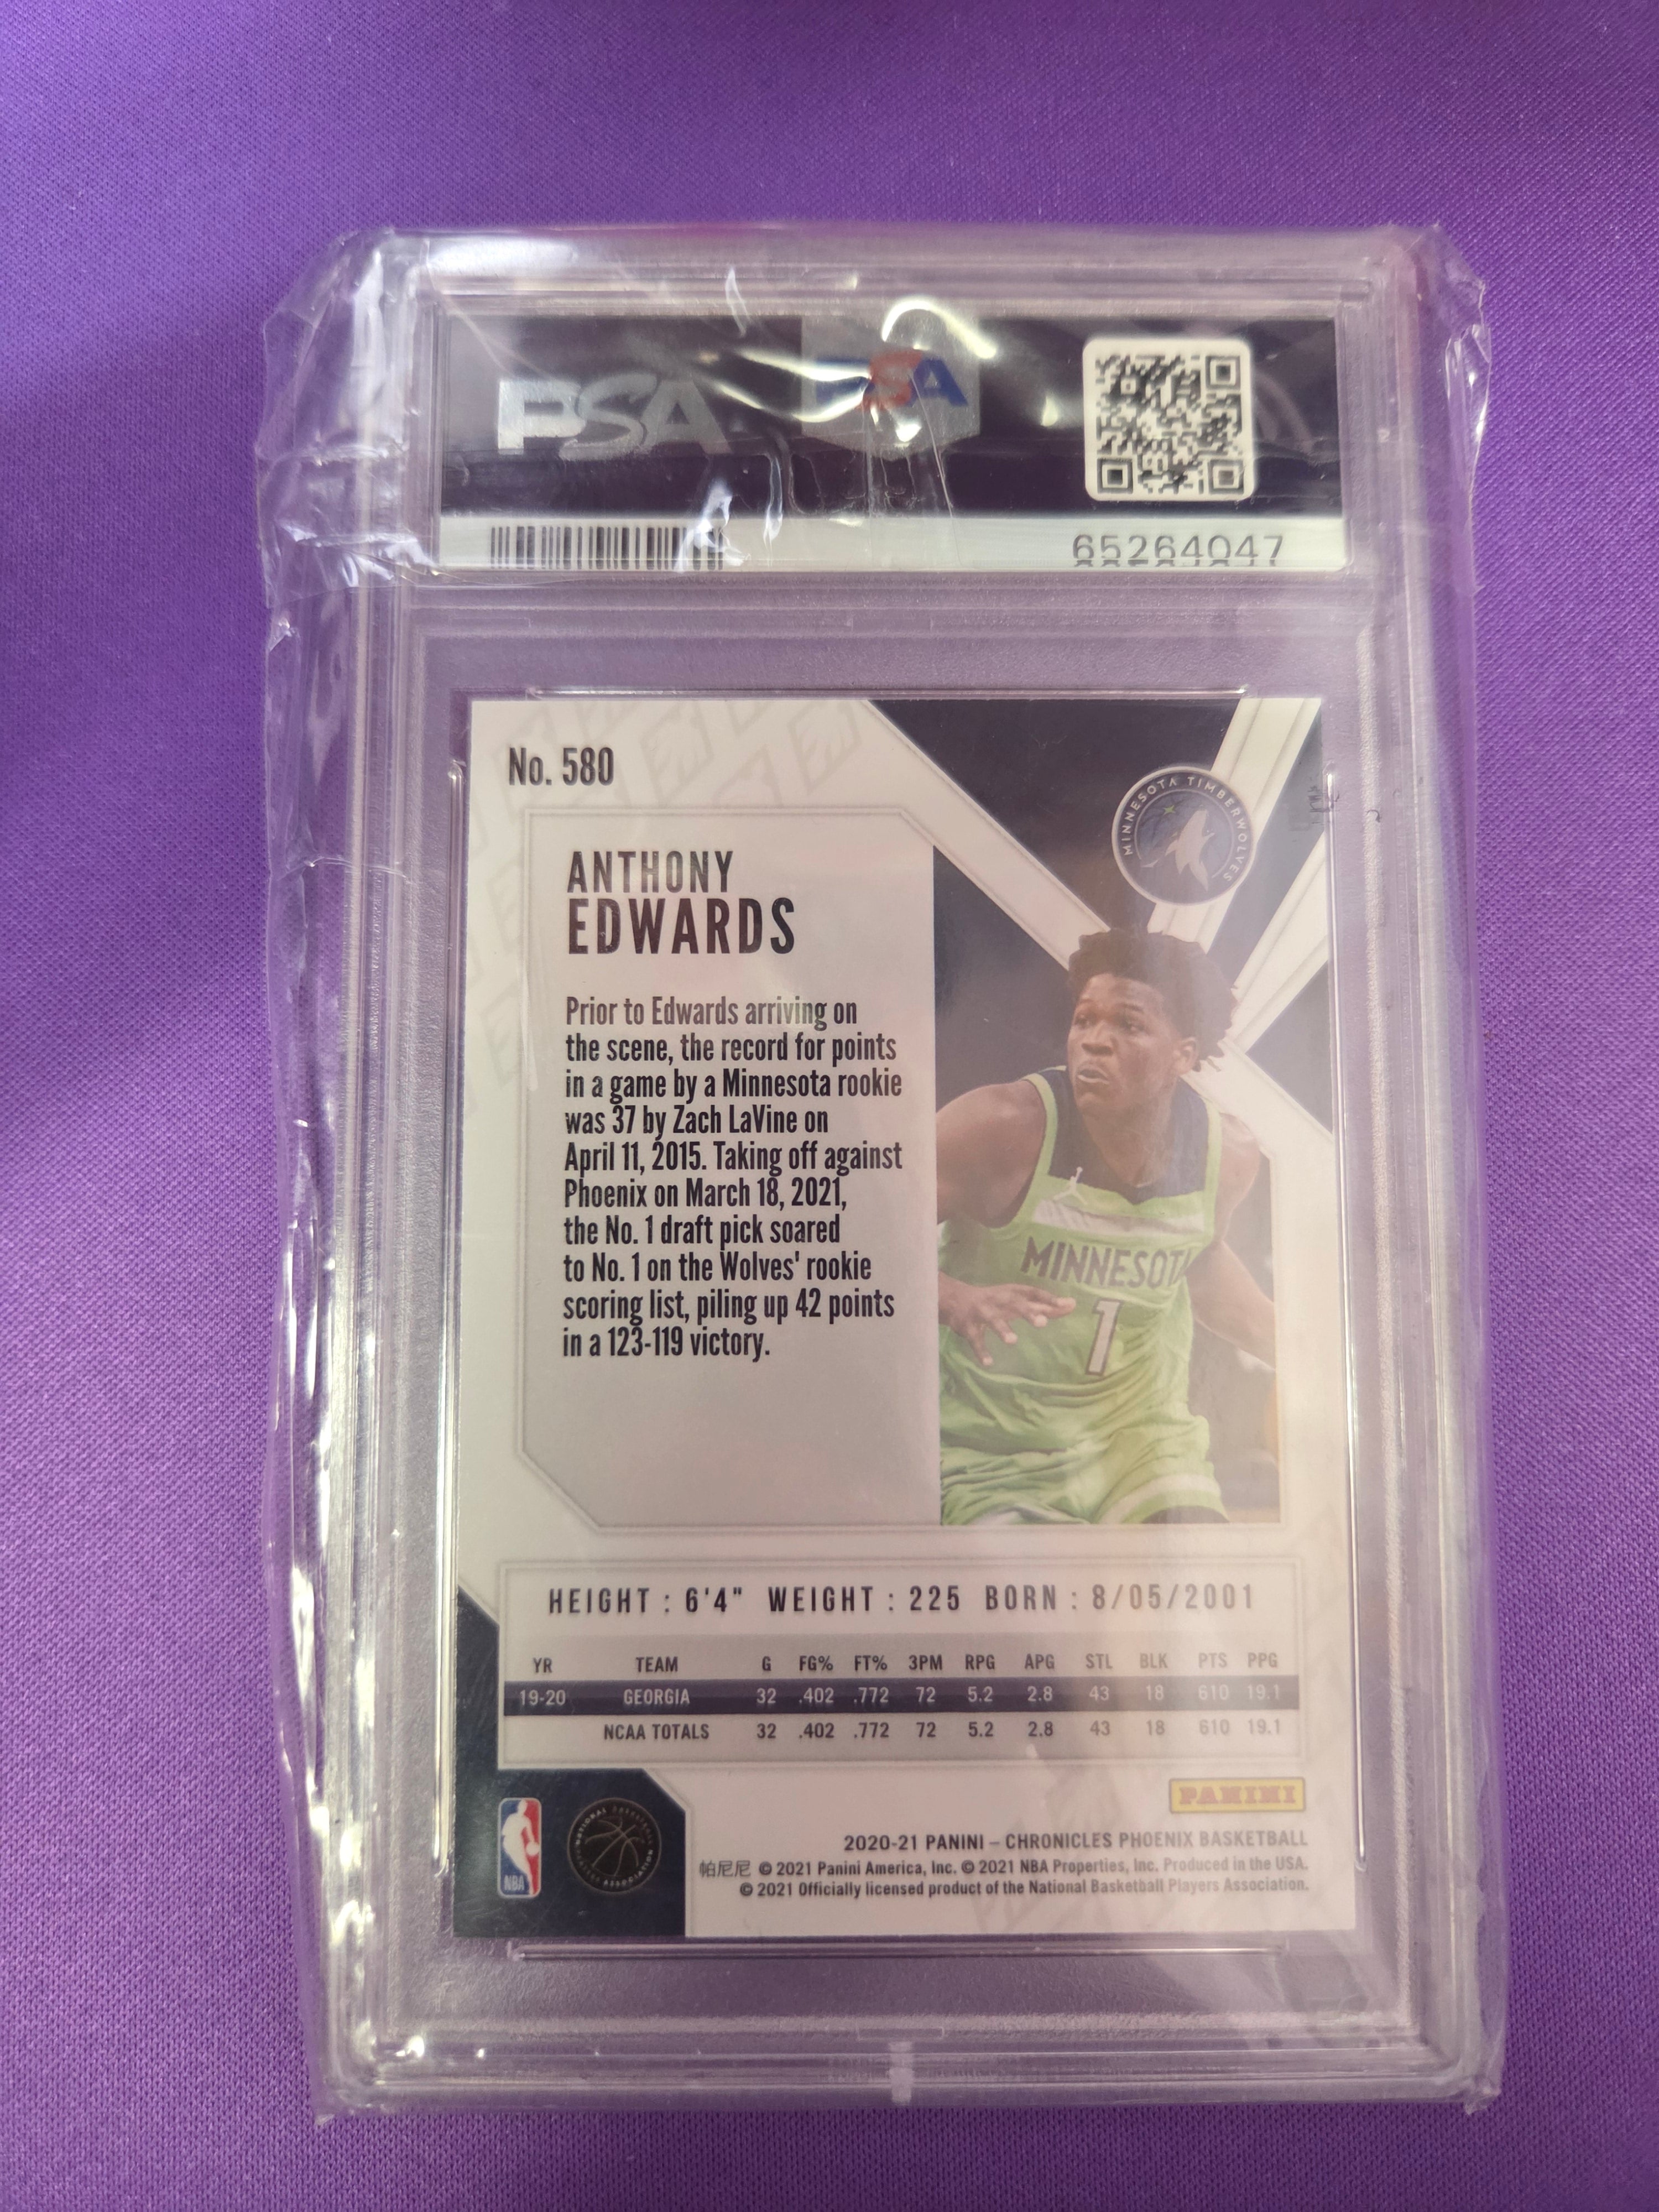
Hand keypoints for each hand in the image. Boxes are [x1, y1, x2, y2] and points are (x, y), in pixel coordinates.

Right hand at [939, 1275, 1074, 1366]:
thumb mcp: (1018, 1300)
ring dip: (1002, 1329)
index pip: (1033, 1292)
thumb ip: (1044, 1305)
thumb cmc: (995, 1301)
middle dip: (1027, 1313)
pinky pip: (975, 1339)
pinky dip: (981, 1351)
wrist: (955, 1299)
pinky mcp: (968, 1327)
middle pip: (1014, 1304)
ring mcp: (981, 1312)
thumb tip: (1072, 1305)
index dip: (1049, 1298)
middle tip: (1043, 1323)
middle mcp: (997, 1300)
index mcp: (1012, 1293)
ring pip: (992, 1319)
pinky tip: (989, 1363)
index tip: (1067, 1305)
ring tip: (1013, 1341)